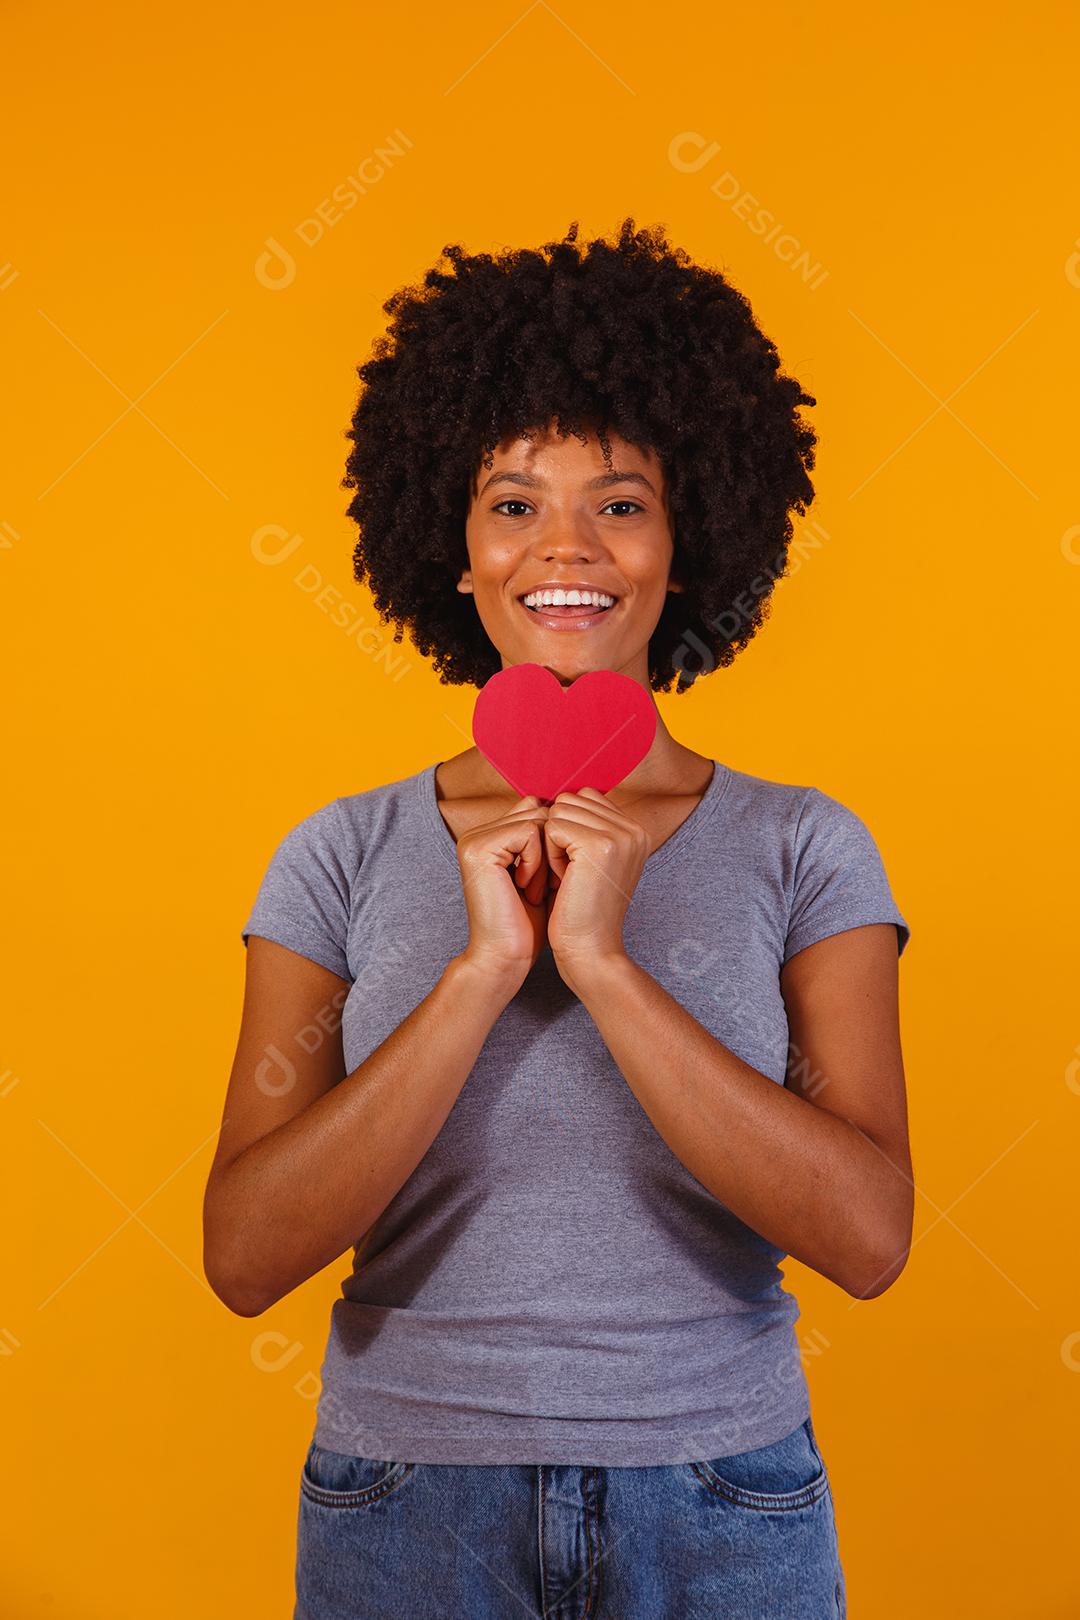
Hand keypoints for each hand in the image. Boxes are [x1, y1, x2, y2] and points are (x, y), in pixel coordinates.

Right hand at [454, 794, 553, 988]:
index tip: (553, 878)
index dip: (555, 842)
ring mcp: (474, 839)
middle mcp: (478, 833)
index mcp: (490, 836)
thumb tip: (578, 806)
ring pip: (537, 820)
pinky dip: (537, 861)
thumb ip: (548, 840)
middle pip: (538, 811)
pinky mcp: (478, 848)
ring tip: (534, 890)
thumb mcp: (544, 872)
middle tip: (543, 886)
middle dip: (552, 849)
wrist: (506, 957)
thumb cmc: (529, 923)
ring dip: (546, 858)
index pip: (537, 810)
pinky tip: (525, 888)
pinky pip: (528, 832)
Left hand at [541, 787, 648, 984]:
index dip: (567, 827)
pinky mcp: (599, 845)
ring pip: (560, 810)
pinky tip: (563, 880)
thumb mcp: (592, 864)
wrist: (591, 952)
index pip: (586, 797)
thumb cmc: (581, 912)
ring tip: (566, 876)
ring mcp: (620, 835)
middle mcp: (634, 829)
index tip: (574, 865)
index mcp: (636, 831)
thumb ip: (588, 828)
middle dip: (558, 833)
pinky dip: (549, 853)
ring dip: (552, 843)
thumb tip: (560, 796)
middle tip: (568, 873)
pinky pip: (553, 826)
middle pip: (572, 799)